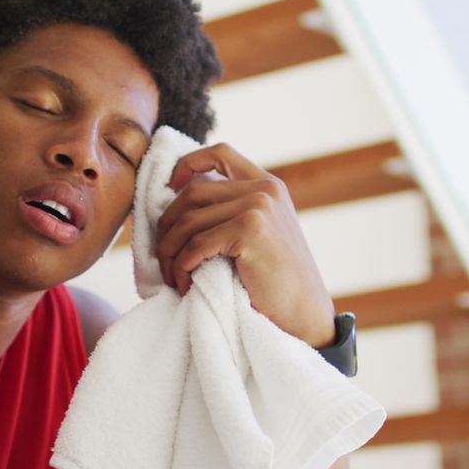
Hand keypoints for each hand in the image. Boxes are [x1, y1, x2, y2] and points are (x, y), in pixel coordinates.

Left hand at [155, 143, 335, 347]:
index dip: (188, 163)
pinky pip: (196, 245)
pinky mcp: (249, 231)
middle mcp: (263, 189)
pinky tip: (183, 283)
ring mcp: (258, 207)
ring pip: (188, 221)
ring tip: (171, 276)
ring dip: (169, 253)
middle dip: (167, 227)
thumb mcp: (263, 233)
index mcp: (268, 185)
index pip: (220, 153)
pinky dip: (181, 266)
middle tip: (163, 257)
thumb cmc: (277, 282)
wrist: (305, 315)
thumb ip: (235, 211)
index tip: (169, 188)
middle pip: (192, 193)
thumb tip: (179, 202)